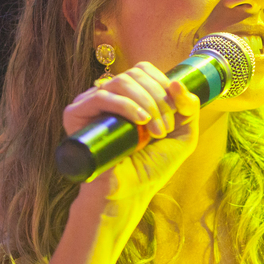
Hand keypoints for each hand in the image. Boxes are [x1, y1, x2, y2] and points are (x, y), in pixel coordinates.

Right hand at [62, 62, 200, 201]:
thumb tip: (176, 82)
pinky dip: (126, 105)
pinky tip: (140, 122)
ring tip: (156, 132)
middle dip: (159, 99)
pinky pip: (101, 96)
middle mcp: (109, 95)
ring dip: (148, 104)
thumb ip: (189, 107)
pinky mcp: (75, 114)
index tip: (176, 114)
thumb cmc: (152, 165)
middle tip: (166, 129)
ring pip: (121, 81)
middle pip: (136, 74)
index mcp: (130, 95)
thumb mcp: (183, 134)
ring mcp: (91, 103)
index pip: (145, 70)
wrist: (129, 193)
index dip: (164, 85)